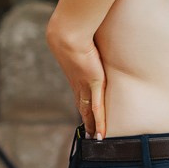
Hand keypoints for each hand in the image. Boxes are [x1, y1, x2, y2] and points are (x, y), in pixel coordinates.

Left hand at [48, 14, 107, 137]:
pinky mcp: (93, 85)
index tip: (84, 115)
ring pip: (88, 112)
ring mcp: (85, 86)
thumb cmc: (74, 29)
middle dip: (85, 120)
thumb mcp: (81, 37)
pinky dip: (99, 123)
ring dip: (91, 126)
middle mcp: (78, 83)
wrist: (68, 32)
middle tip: (87, 134)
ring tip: (94, 139)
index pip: (79, 94)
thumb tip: (89, 28)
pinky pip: (97, 110)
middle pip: (81, 107)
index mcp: (75, 74)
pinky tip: (101, 135)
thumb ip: (86, 37)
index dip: (82, 106)